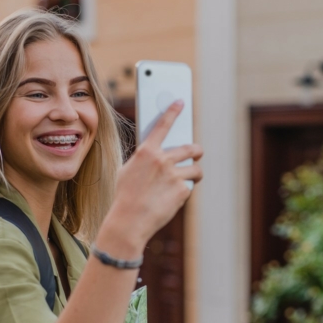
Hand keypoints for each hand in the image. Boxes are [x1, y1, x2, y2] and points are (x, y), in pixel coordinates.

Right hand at [99, 101, 203, 254]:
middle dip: (196, 150)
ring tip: (189, 178)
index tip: (180, 101)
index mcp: (146, 152)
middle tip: (196, 153)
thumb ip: (144, 159)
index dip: (173, 111)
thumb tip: (158, 152)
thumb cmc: (125, 196)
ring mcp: (174, 175)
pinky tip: (172, 198)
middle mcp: (162, 160)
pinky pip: (189, 186)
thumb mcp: (128, 171)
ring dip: (194, 173)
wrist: (129, 221)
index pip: (162, 125)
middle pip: (190, 147)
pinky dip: (183, 191)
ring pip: (195, 168)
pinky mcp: (182, 190)